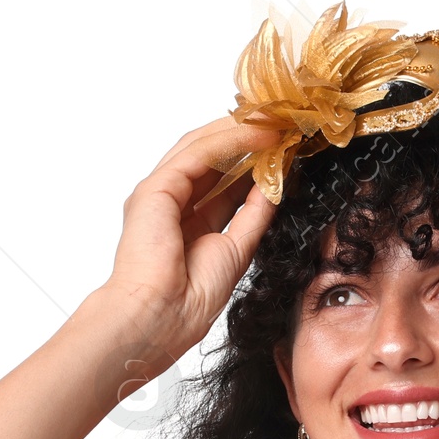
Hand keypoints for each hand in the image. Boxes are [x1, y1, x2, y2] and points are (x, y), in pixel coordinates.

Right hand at [98, 114, 283, 364]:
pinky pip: (198, 154)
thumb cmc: (189, 302)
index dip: (252, 163)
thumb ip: (254, 215)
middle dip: (246, 140)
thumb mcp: (238, 249)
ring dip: (240, 132)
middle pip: (212, 158)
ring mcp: (161, 193)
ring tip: (273, 121)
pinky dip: (229, 141)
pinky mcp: (156, 189)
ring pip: (203, 148)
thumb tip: (276, 187)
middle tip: (281, 124)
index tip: (283, 150)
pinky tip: (257, 134)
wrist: (159, 318)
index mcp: (189, 223)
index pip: (223, 181)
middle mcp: (172, 204)